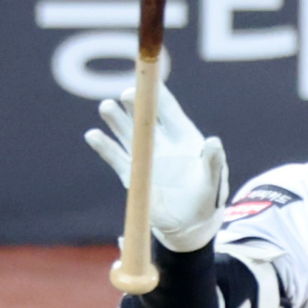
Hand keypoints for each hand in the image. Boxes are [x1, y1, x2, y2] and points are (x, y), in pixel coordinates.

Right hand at [85, 83, 228, 252]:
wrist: (190, 227)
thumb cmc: (207, 200)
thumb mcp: (214, 182)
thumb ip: (214, 162)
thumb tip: (213, 141)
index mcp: (184, 139)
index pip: (170, 111)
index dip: (160, 96)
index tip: (150, 81)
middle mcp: (162, 144)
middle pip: (146, 119)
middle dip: (136, 106)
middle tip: (126, 94)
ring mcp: (146, 159)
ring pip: (128, 134)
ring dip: (117, 121)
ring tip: (106, 107)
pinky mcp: (133, 176)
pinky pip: (117, 159)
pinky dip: (105, 147)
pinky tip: (94, 135)